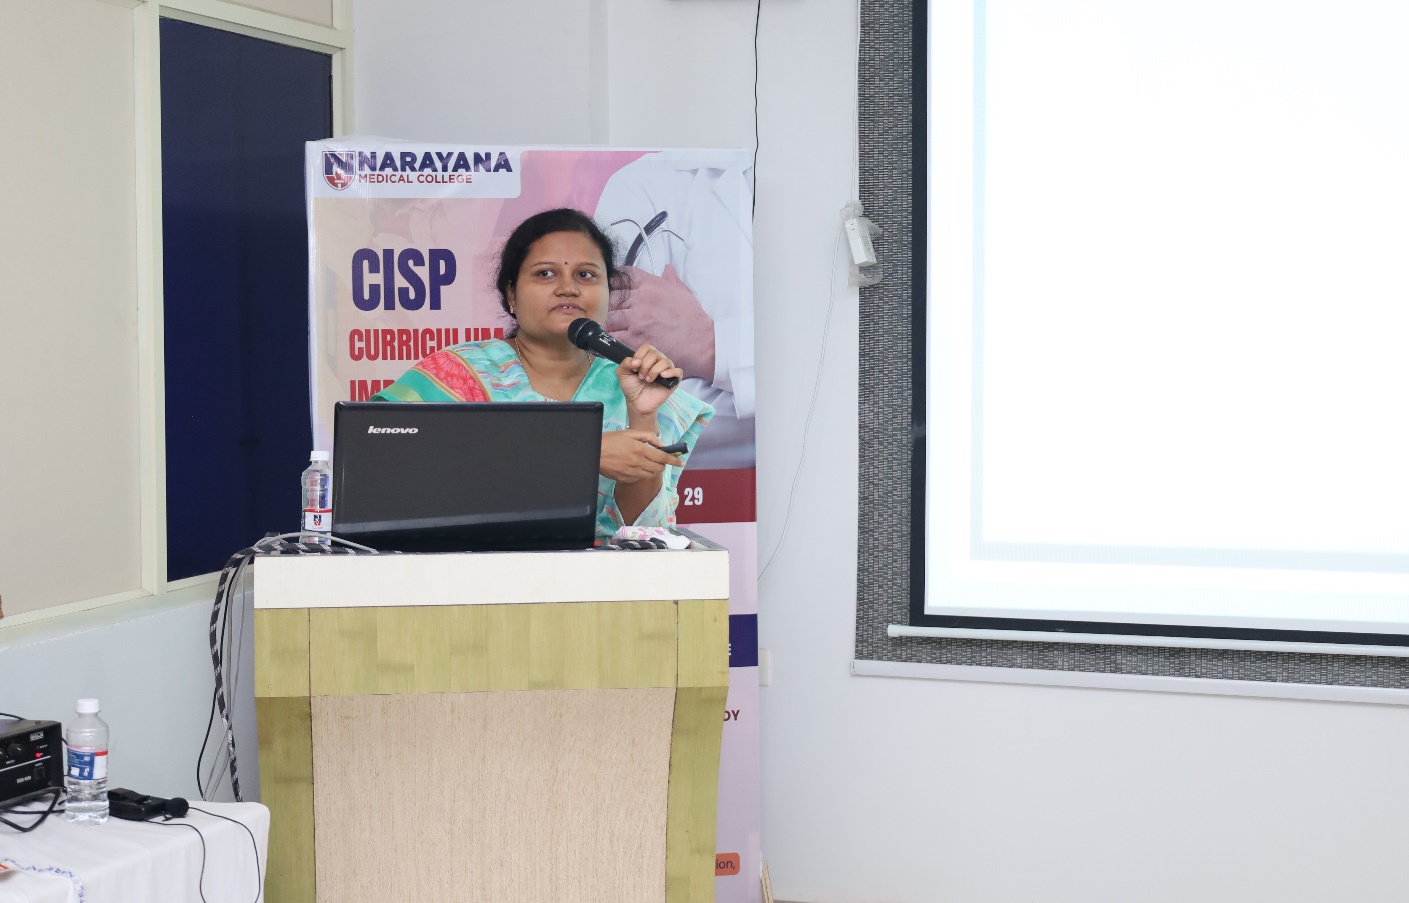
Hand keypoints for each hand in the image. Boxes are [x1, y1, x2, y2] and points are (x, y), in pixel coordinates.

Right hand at [599, 429, 683, 483]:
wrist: (593, 452)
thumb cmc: (611, 440)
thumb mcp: (629, 433)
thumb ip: (647, 436)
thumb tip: (660, 443)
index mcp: (641, 449)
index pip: (663, 457)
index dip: (674, 460)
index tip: (680, 462)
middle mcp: (639, 463)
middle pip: (659, 468)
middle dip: (663, 464)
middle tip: (660, 459)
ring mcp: (632, 472)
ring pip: (651, 475)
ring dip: (654, 469)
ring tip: (648, 463)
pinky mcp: (626, 479)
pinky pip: (640, 478)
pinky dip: (643, 473)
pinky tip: (637, 467)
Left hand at [607, 265, 715, 380]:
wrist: (701, 342)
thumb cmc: (693, 319)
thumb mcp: (683, 292)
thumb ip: (671, 279)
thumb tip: (667, 268)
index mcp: (651, 285)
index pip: (624, 275)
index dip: (615, 280)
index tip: (612, 287)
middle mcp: (641, 298)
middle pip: (611, 294)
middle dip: (607, 302)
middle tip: (607, 310)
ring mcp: (635, 318)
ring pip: (608, 314)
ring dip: (606, 320)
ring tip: (607, 325)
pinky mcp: (634, 337)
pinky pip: (612, 334)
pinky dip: (608, 337)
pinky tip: (609, 339)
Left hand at [616, 343, 683, 417]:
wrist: (637, 402)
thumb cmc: (631, 387)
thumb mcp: (622, 374)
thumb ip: (625, 363)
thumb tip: (637, 361)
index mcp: (648, 357)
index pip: (647, 347)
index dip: (639, 356)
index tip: (634, 368)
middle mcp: (658, 361)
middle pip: (655, 353)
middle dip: (645, 365)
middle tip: (641, 377)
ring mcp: (667, 370)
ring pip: (665, 361)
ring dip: (654, 371)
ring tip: (648, 380)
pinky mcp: (674, 380)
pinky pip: (678, 371)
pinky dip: (670, 372)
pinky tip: (662, 377)